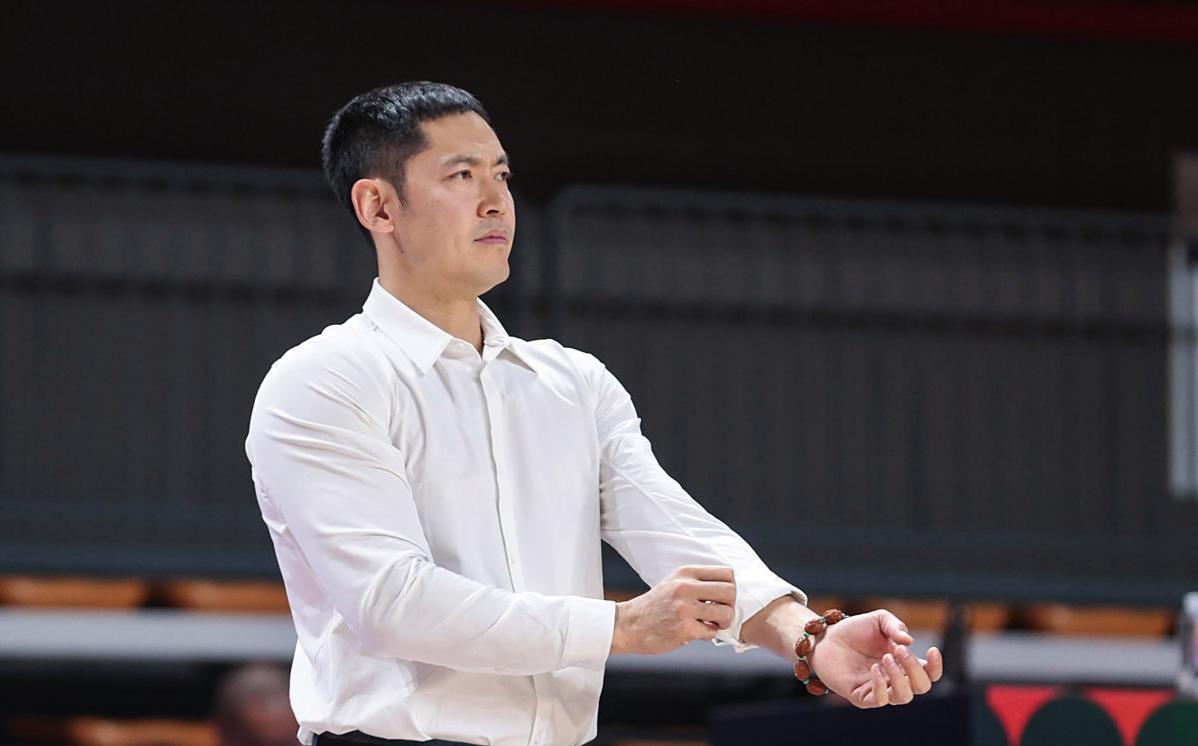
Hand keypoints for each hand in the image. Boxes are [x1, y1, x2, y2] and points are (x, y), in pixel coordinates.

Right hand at [610, 565, 735, 654]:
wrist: (628, 624)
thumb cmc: (655, 606)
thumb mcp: (674, 582)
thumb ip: (697, 581)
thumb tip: (728, 588)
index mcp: (686, 573)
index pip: (726, 573)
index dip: (730, 587)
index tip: (721, 597)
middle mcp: (685, 587)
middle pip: (731, 591)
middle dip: (730, 605)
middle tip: (719, 613)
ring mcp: (685, 608)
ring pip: (726, 613)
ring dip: (722, 622)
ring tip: (711, 624)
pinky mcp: (684, 628)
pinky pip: (712, 632)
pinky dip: (708, 634)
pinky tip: (697, 632)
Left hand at [806, 609, 942, 707]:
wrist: (825, 637)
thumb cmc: (855, 630)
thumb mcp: (878, 620)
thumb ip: (896, 626)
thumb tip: (909, 642)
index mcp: (903, 663)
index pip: (929, 674)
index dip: (936, 667)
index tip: (931, 651)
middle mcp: (894, 679)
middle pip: (921, 687)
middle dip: (915, 669)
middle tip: (898, 651)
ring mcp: (879, 689)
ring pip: (903, 697)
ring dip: (899, 678)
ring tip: (885, 658)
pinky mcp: (861, 696)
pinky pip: (879, 700)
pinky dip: (881, 686)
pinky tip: (874, 668)